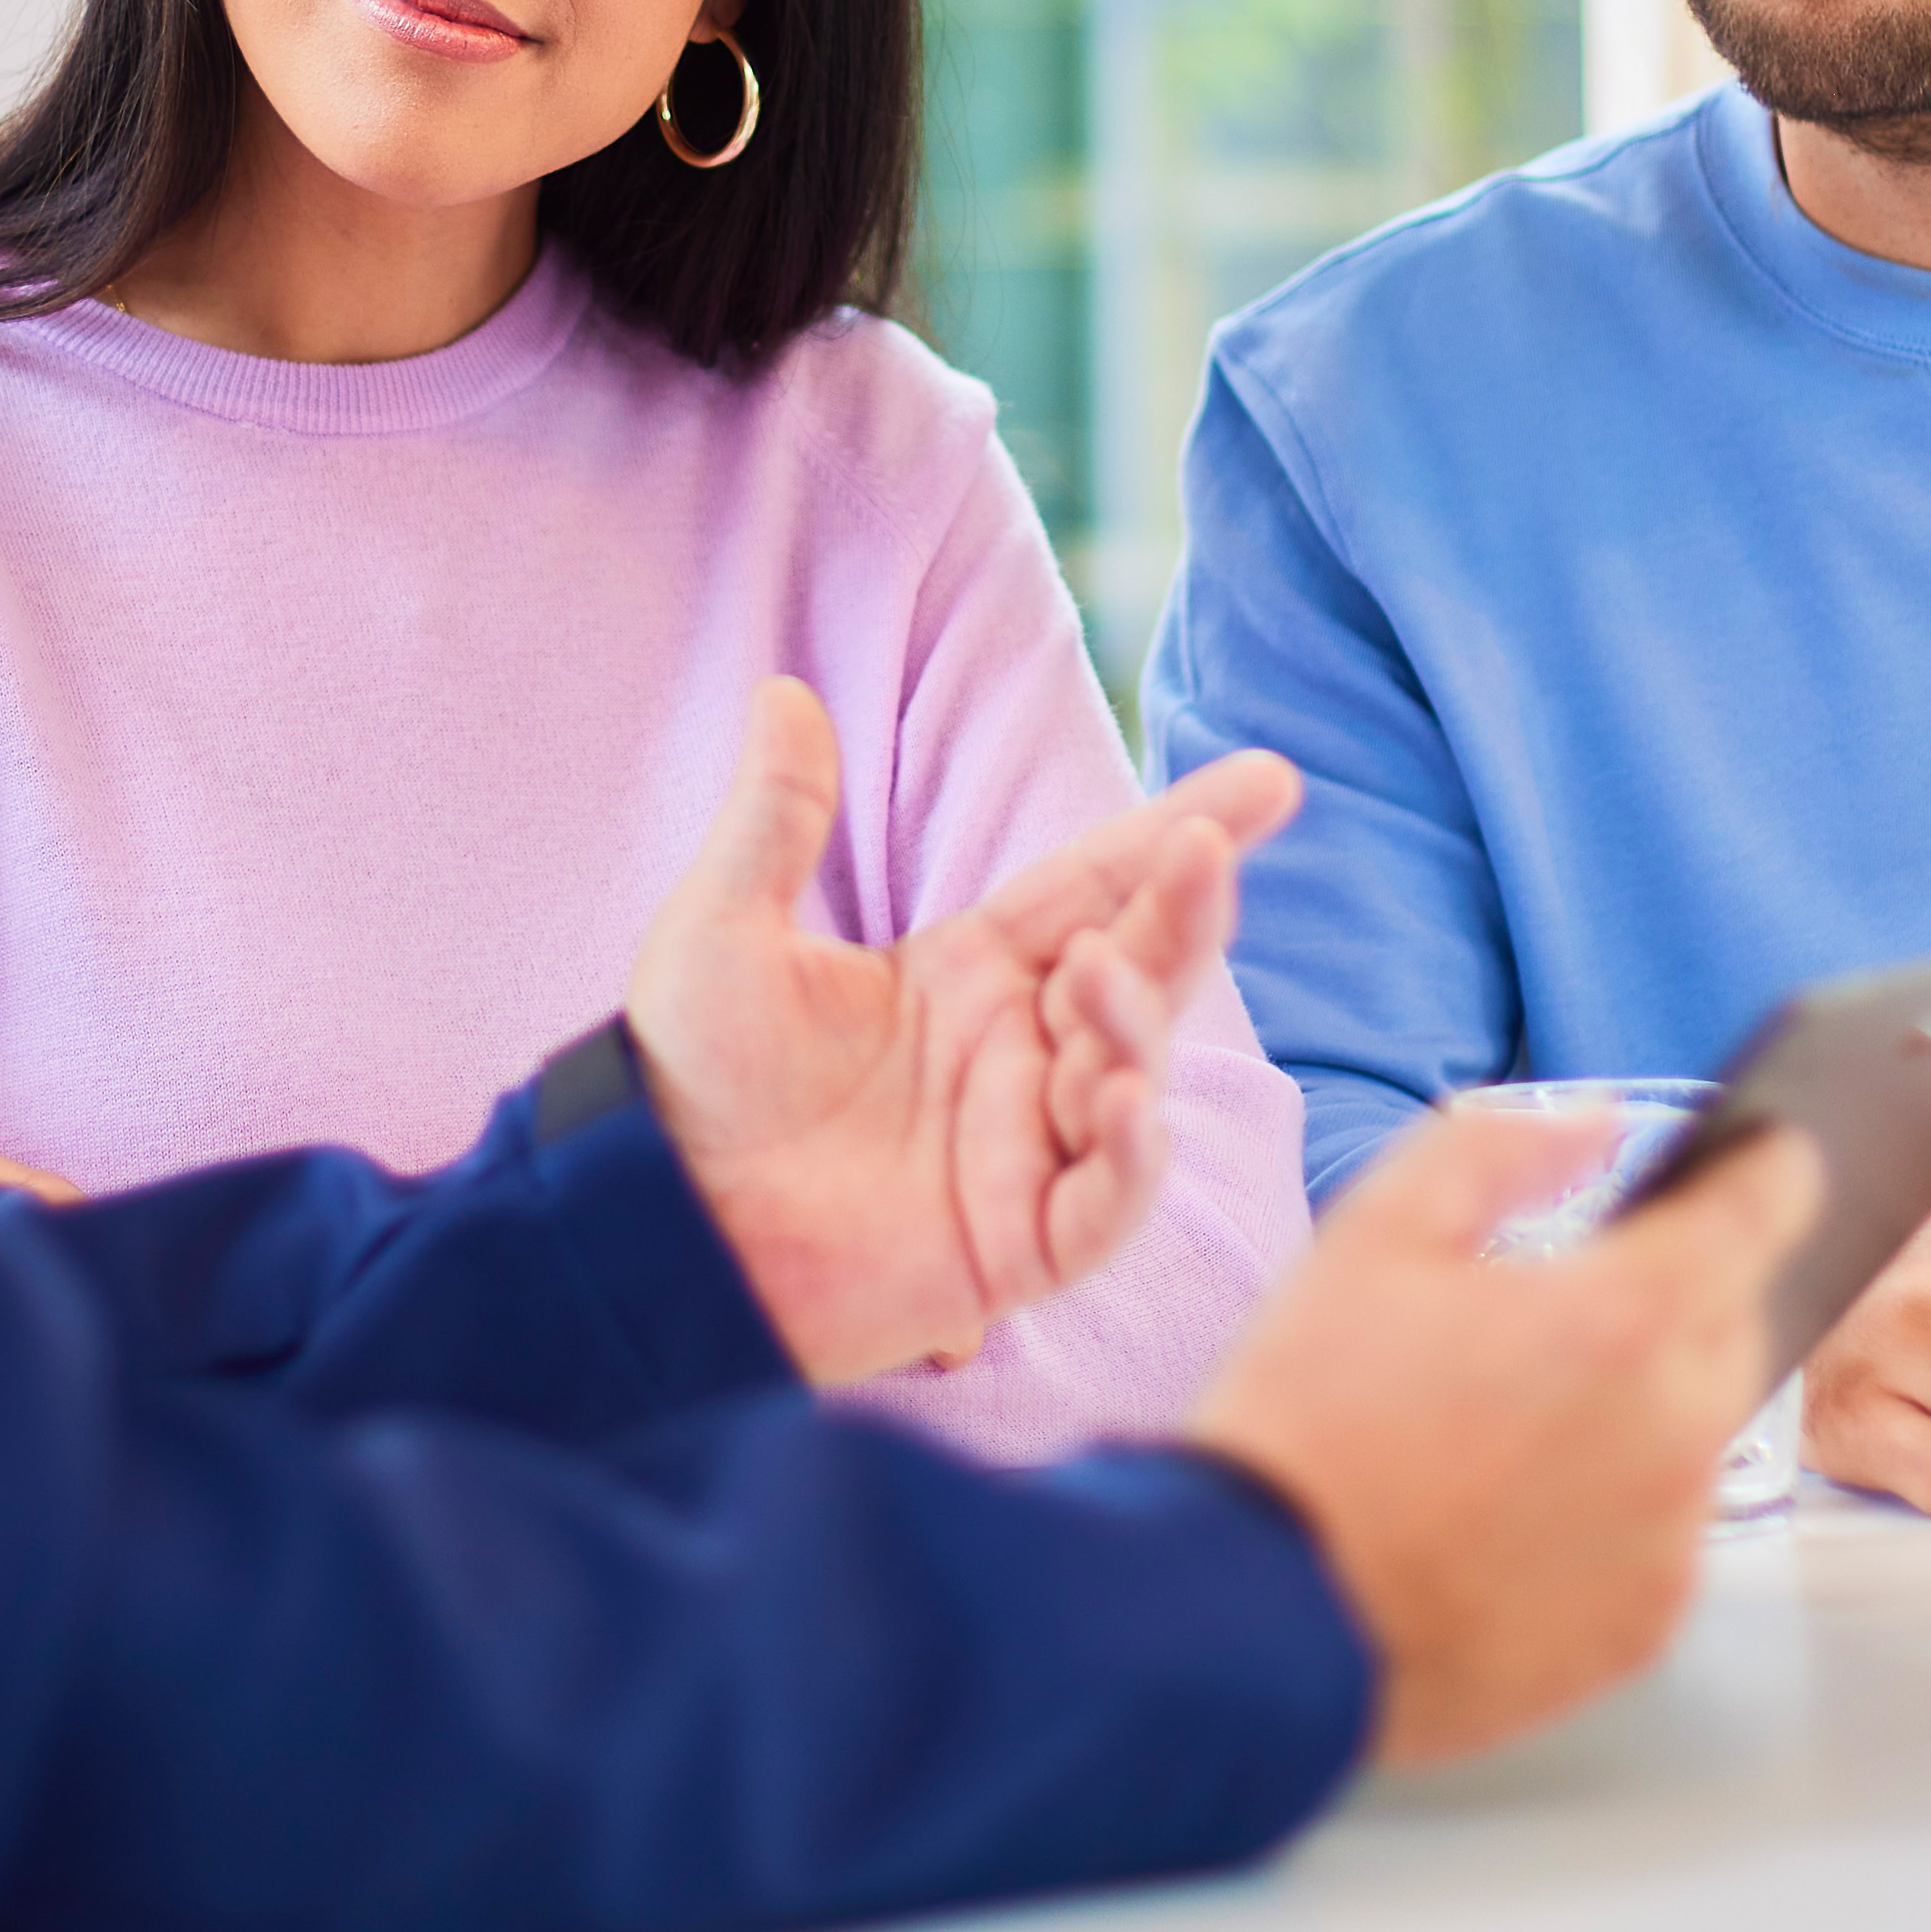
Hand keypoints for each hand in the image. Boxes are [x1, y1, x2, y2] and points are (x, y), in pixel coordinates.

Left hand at [622, 680, 1300, 1386]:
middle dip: (1186, 910)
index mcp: (968, 971)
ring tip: (1097, 975)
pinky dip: (1128, 1155)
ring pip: (1132, 1072)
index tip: (1273, 779)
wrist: (657, 1221)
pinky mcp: (1020, 1242)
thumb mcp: (725, 931)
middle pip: (1138, 965)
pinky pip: (1106, 1199)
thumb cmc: (689, 1079)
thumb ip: (777, 819)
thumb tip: (782, 689)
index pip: (1098, 883)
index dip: (1181, 830)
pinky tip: (1117, 1102)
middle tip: (1205, 854)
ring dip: (1134, 1020)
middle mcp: (1017, 1050)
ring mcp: (1028, 1147)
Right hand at [1191, 1105, 1825, 1766]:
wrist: (1263, 1612)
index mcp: (1624, 1317)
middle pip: (1739, 1325)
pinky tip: (1518, 1504)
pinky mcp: (1645, 1625)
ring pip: (1701, 1435)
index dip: (1775, 1167)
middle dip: (1690, 1289)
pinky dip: (1618, 1506)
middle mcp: (1678, 1432)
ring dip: (1648, 1403)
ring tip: (1525, 1410)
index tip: (1780, 1150)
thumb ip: (1501, 1148)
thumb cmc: (1308, 1416)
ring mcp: (1670, 1540)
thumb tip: (1599, 1125)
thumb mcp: (1376, 1230)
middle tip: (1591, 1291)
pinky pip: (1666, 1535)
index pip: (1761, 1212)